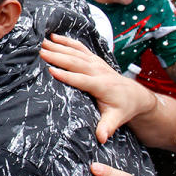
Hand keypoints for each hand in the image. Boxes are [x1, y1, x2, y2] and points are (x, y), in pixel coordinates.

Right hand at [40, 34, 155, 142]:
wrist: (135, 95)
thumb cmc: (123, 108)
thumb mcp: (116, 119)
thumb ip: (107, 127)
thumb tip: (101, 138)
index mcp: (102, 86)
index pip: (82, 80)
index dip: (67, 75)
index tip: (51, 71)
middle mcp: (99, 71)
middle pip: (76, 62)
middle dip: (58, 56)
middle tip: (41, 52)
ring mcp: (97, 63)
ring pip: (76, 52)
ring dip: (59, 46)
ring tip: (42, 42)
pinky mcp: (94, 59)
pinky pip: (79, 47)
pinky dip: (67, 41)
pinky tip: (55, 37)